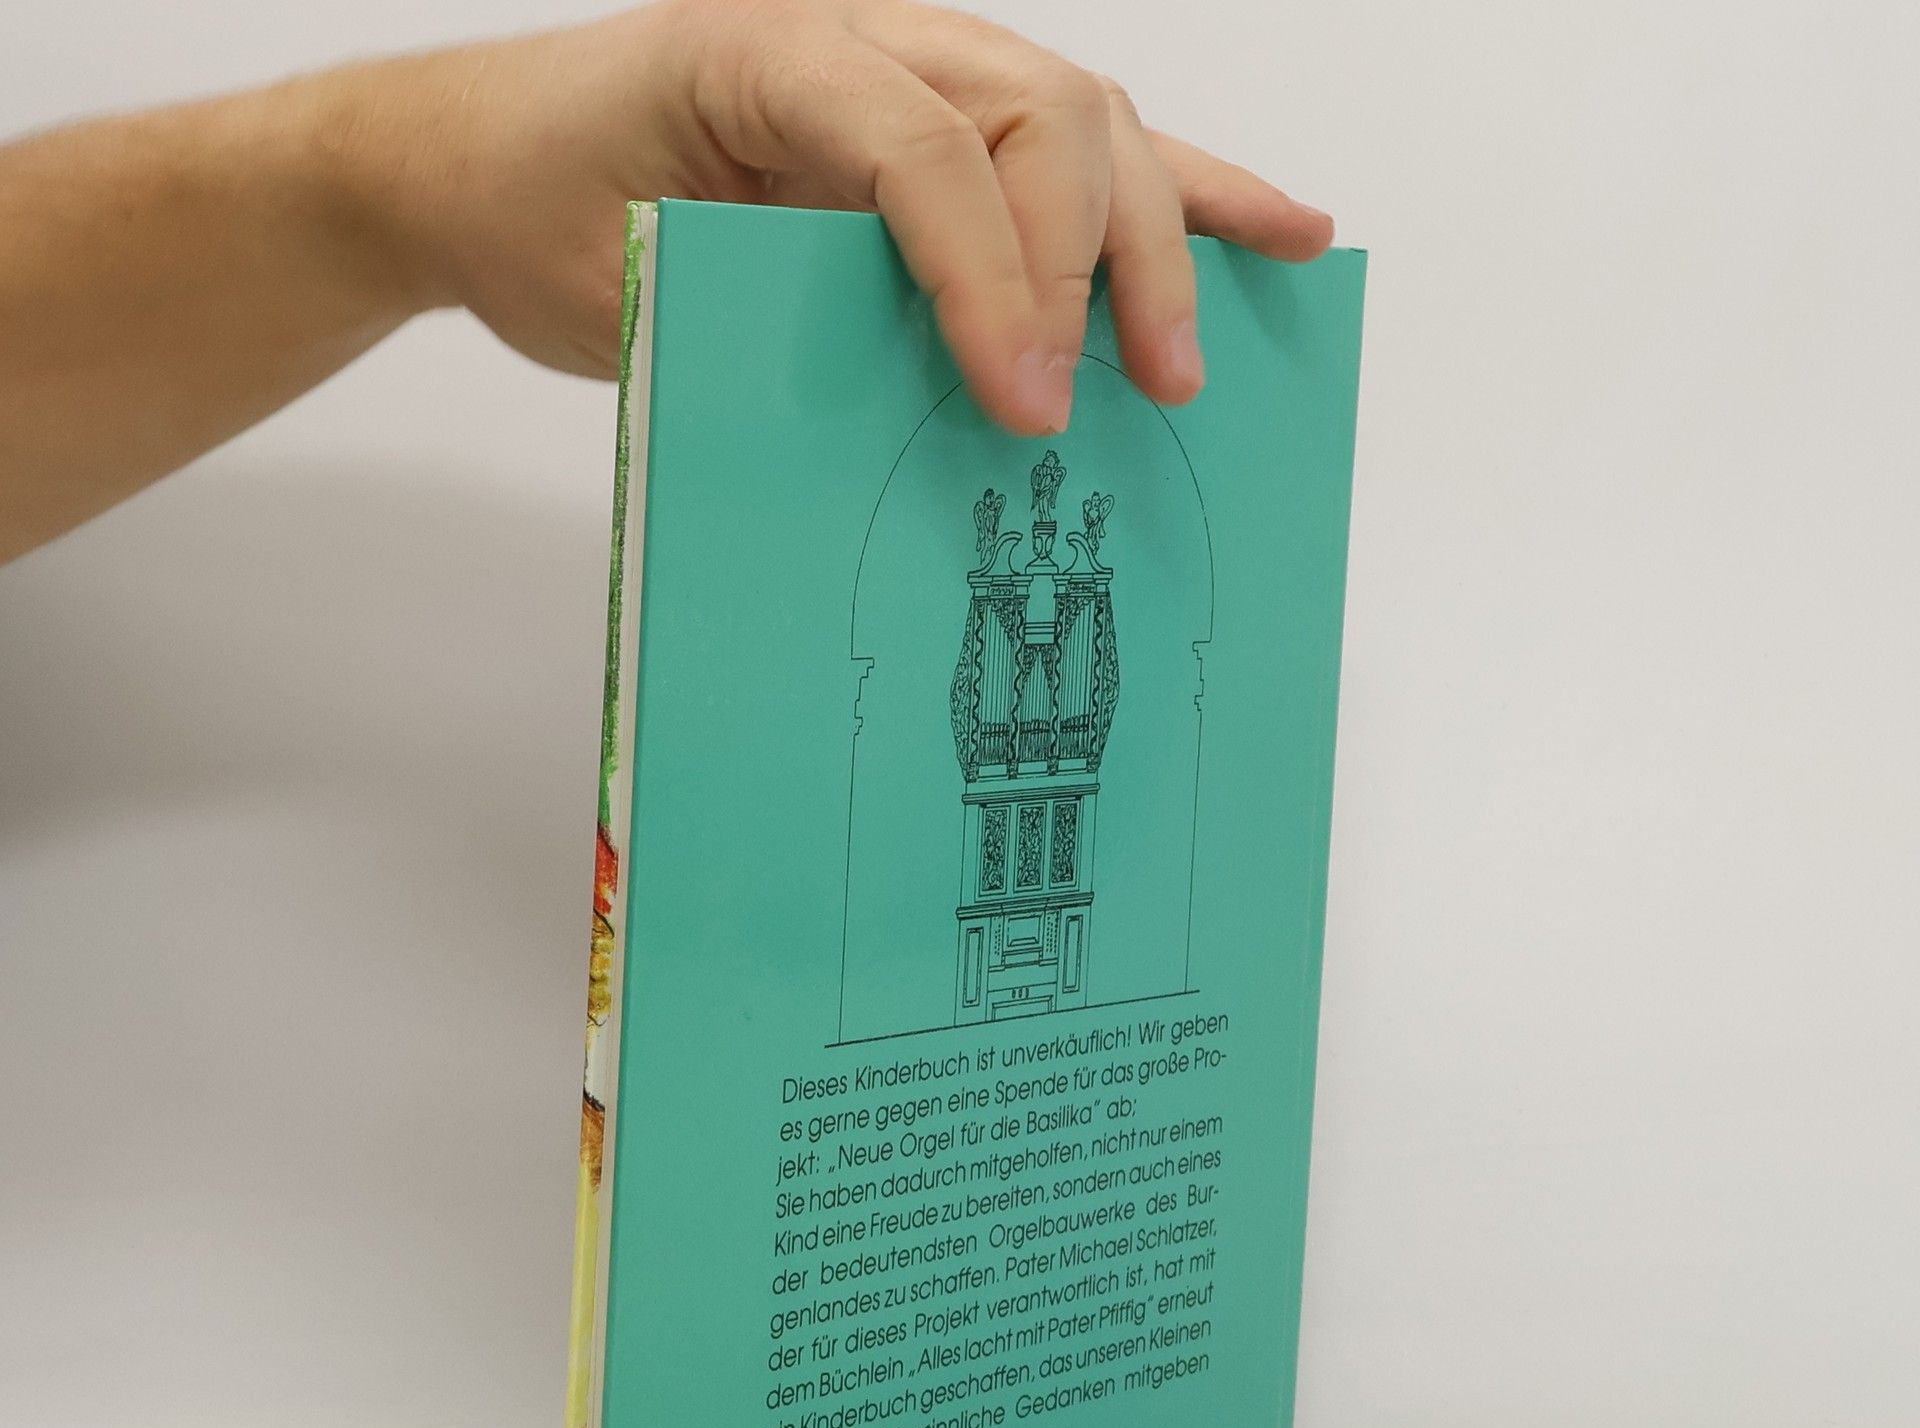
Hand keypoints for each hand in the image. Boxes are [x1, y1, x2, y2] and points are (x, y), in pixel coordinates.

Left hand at [339, 0, 1333, 431]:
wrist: (480, 160)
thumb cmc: (536, 212)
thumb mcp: (621, 286)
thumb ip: (764, 323)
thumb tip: (920, 411)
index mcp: (768, 52)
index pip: (926, 147)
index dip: (994, 278)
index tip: (1024, 401)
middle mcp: (858, 31)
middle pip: (1041, 112)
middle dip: (1095, 263)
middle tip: (1102, 398)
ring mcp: (908, 62)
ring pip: (1085, 120)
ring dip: (1161, 239)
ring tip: (1192, 361)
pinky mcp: (934, 117)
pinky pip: (1075, 147)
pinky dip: (1183, 191)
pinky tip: (1278, 230)